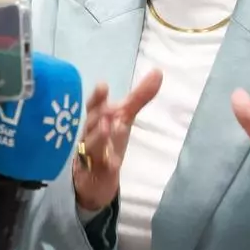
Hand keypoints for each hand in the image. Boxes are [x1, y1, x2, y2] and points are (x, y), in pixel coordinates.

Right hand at [72, 69, 162, 211]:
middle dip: (97, 115)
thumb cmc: (109, 140)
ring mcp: (92, 155)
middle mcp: (90, 134)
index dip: (97, 97)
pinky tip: (114, 164)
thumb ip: (139, 97)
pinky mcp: (96, 174)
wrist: (95, 177)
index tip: (102, 86)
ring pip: (92, 145)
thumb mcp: (125, 118)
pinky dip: (107, 165)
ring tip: (107, 127)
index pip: (94, 106)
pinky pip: (100, 169)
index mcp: (96, 119)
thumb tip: (158, 71)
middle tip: (107, 109)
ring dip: (98, 137)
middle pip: (90, 124)